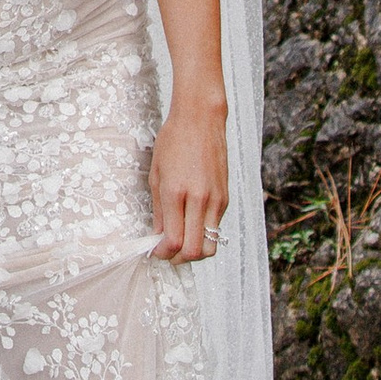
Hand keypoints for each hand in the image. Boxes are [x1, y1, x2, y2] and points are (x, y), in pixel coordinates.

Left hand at [151, 90, 228, 263]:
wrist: (201, 120)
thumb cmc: (173, 142)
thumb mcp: (156, 174)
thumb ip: (158, 210)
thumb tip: (158, 237)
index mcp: (176, 193)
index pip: (173, 241)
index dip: (162, 254)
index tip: (155, 251)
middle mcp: (199, 200)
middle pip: (194, 252)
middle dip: (178, 259)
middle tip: (168, 254)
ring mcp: (216, 201)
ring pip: (210, 246)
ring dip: (194, 252)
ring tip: (180, 243)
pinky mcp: (225, 198)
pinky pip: (216, 229)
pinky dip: (203, 235)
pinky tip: (191, 225)